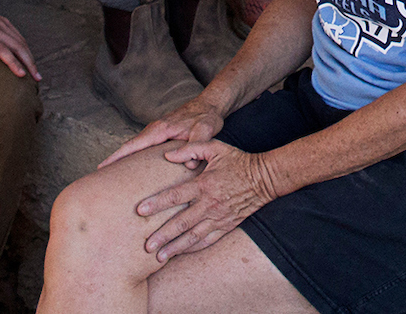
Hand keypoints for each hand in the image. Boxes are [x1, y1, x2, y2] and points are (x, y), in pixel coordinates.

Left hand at [0, 0, 38, 85]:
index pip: (1, 50)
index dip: (12, 62)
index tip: (21, 75)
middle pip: (17, 46)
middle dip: (29, 62)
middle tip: (36, 78)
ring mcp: (0, 23)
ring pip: (20, 40)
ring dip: (30, 55)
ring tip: (36, 72)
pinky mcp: (3, 21)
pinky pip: (18, 34)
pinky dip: (25, 46)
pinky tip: (28, 55)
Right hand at [103, 95, 225, 167]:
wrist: (210, 104)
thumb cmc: (206, 117)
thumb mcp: (205, 130)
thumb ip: (196, 145)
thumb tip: (186, 162)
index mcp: (160, 129)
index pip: (133, 145)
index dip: (116, 157)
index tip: (101, 168)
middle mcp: (154, 129)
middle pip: (129, 147)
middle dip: (113, 161)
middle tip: (98, 180)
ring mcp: (156, 131)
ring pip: (136, 147)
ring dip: (123, 159)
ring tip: (112, 179)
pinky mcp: (161, 134)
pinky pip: (144, 146)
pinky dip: (135, 156)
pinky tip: (134, 169)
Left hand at [131, 140, 279, 261]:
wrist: (265, 178)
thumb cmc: (238, 160)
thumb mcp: (216, 148)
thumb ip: (191, 148)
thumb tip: (167, 154)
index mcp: (204, 184)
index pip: (175, 195)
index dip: (157, 203)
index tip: (140, 210)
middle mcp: (209, 204)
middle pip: (181, 223)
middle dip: (162, 235)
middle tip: (146, 246)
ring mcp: (218, 217)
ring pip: (193, 236)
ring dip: (175, 247)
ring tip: (159, 257)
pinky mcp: (226, 226)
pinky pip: (207, 240)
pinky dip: (193, 248)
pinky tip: (180, 253)